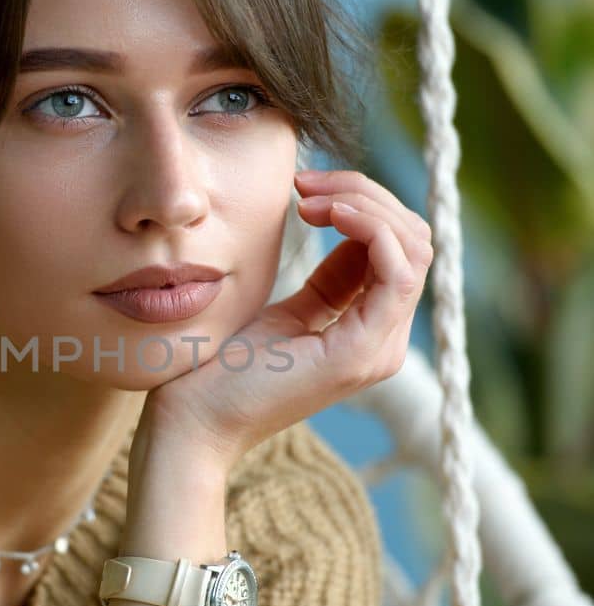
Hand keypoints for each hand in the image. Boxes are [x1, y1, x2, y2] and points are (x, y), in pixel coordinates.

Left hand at [138, 168, 433, 471]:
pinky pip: (397, 272)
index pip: (398, 247)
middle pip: (413, 240)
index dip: (361, 203)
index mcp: (368, 330)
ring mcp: (377, 349)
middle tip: (306, 183)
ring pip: (412, 248)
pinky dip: (370, 228)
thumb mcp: (287, 309)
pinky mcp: (361, 353)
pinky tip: (328, 213)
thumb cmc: (223, 368)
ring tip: (310, 198)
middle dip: (366, 194)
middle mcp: (384, 340)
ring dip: (366, 204)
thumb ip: (329, 278)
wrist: (193, 422)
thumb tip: (346, 220)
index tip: (305, 187)